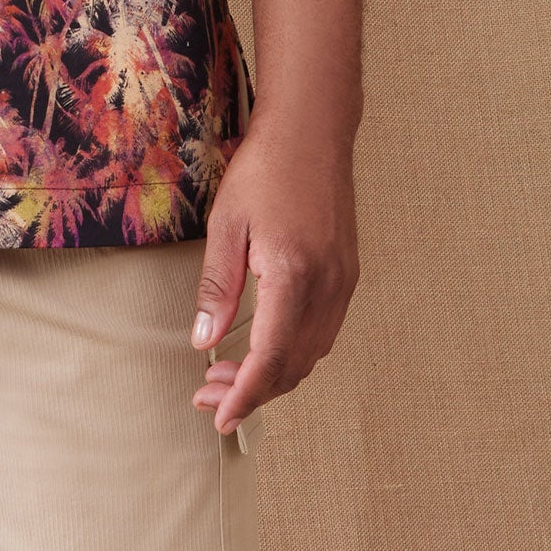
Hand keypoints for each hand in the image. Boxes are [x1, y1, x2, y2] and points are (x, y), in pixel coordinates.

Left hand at [190, 115, 358, 438]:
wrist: (313, 132)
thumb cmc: (265, 170)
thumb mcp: (226, 226)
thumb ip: (217, 289)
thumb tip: (203, 341)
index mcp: (295, 276)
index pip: (271, 358)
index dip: (245, 396)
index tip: (220, 418)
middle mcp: (328, 286)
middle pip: (294, 366)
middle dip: (252, 393)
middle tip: (208, 398)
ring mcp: (344, 282)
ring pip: (312, 354)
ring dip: (272, 376)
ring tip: (227, 378)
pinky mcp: (347, 274)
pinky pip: (324, 332)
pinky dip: (293, 354)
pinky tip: (262, 350)